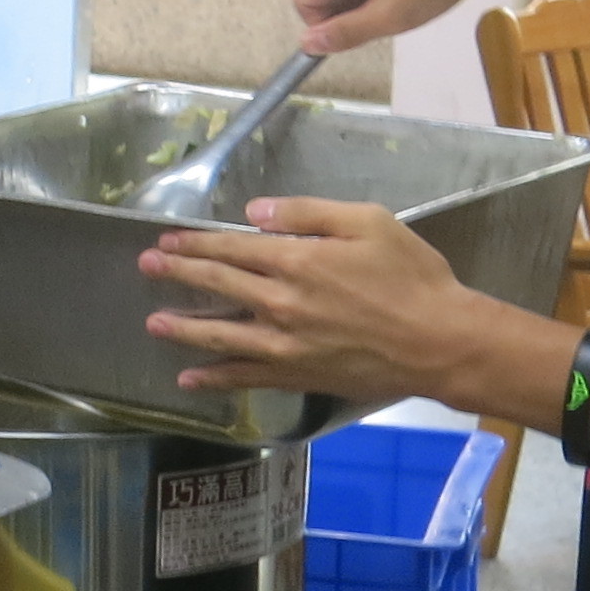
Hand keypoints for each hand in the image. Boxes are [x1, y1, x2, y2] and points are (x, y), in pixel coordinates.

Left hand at [136, 196, 492, 401]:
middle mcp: (281, 303)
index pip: (231, 249)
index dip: (196, 244)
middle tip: (147, 267)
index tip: (168, 241)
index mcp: (297, 260)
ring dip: (183, 327)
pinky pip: (245, 378)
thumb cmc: (413, 278)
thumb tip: (255, 212)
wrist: (442, 343)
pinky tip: (190, 378)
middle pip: (217, 285)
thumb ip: (308, 213)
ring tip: (153, 323)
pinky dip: (214, 379)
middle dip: (177, 274)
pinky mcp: (297, 376)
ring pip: (220, 335)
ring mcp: (285, 344)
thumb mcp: (369, 223)